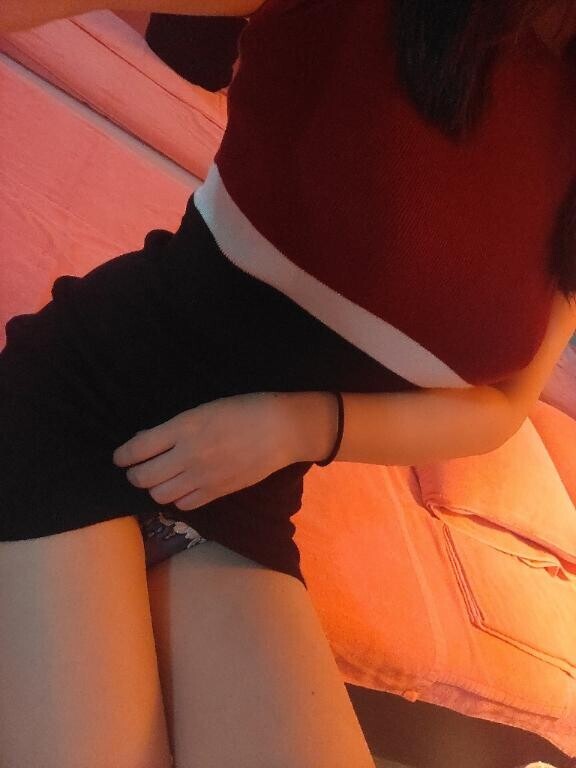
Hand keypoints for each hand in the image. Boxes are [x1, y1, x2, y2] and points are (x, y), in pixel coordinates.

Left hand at [112, 392, 296, 510]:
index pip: (138, 449)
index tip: (120, 457)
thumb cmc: (243, 409)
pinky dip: (176, 499)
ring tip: (157, 479)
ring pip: (160, 495)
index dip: (122, 456)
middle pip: (144, 477)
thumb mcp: (203, 409)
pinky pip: (184, 505)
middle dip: (134, 474)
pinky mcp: (217, 492)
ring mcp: (203, 477)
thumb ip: (174, 427)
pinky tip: (180, 488)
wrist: (280, 429)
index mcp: (183, 428)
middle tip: (136, 469)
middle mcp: (188, 456)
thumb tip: (145, 441)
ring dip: (153, 488)